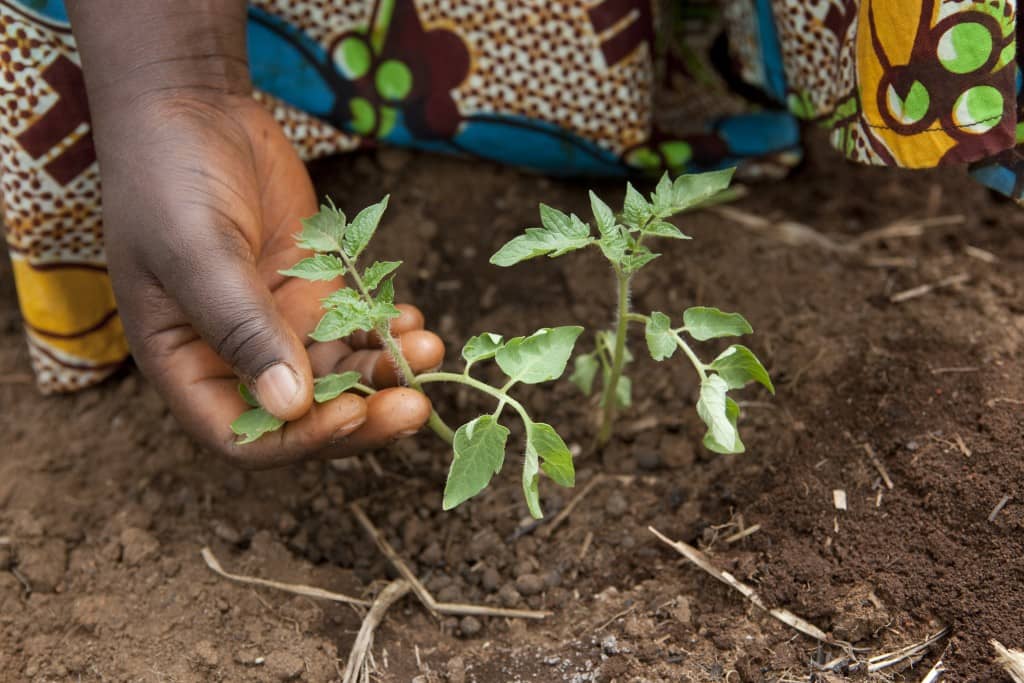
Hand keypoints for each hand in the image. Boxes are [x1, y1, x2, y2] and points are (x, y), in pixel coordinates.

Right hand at [94, 92, 443, 466]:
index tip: (354, 413)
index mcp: (187, 364)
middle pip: (305, 415)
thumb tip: (291, 407)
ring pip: (340, 374)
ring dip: (385, 370)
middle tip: (417, 404)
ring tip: (427, 347)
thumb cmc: (170, 178)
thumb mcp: (198, 251)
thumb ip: (242, 328)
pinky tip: (410, 319)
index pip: (244, 435)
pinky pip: (355, 329)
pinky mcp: (313, 292)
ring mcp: (279, 325)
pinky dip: (385, 331)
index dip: (301, 440)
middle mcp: (235, 357)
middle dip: (363, 414)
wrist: (192, 109)